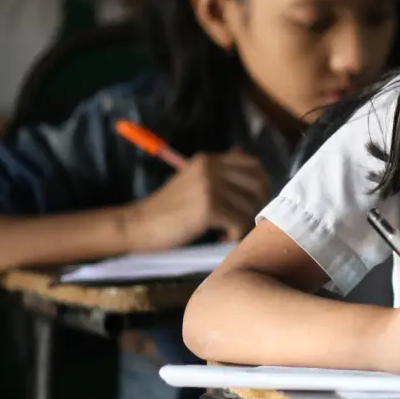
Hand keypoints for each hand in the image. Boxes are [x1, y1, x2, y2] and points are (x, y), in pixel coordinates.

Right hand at [124, 151, 271, 249]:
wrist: (139, 225)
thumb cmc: (168, 211)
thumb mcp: (193, 184)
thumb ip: (220, 179)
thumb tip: (257, 182)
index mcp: (209, 160)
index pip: (253, 164)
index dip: (261, 185)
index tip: (252, 203)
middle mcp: (211, 168)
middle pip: (258, 183)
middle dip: (257, 206)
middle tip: (242, 221)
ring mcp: (210, 186)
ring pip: (250, 206)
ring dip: (244, 223)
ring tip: (227, 231)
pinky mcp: (209, 207)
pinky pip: (240, 222)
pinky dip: (234, 234)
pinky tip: (221, 237)